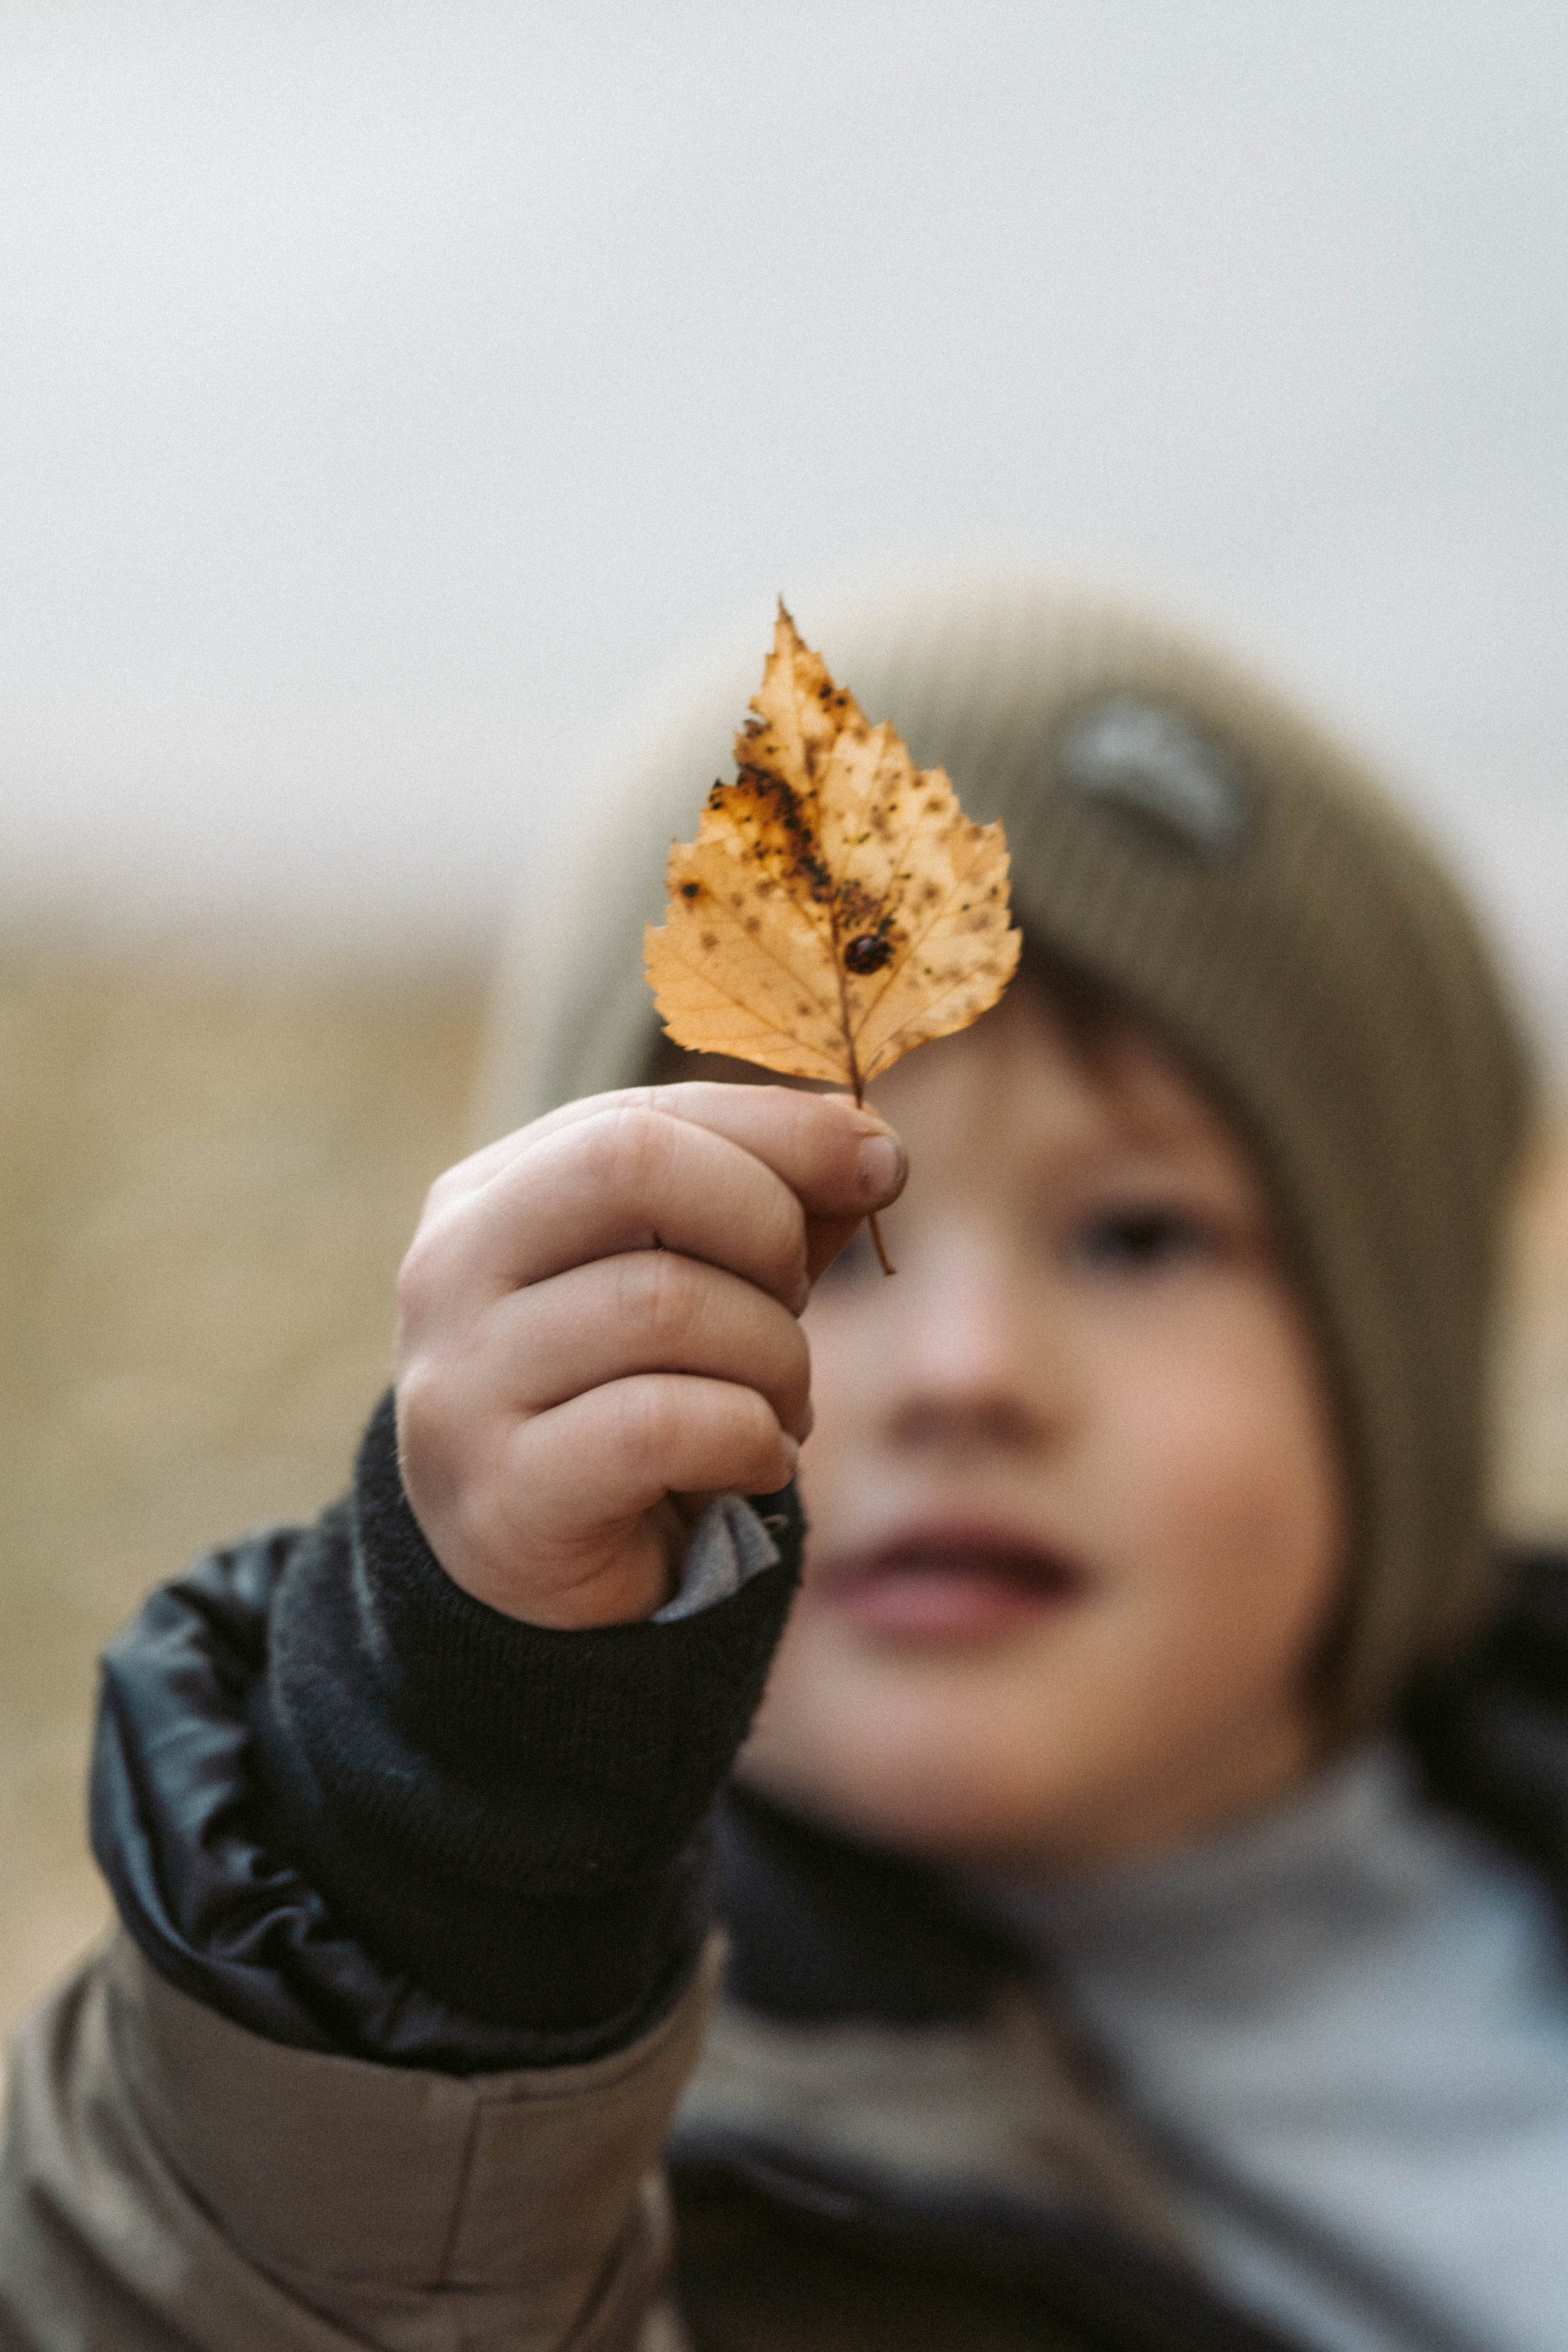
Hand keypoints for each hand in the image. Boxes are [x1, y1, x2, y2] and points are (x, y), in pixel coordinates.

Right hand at [394, 1083, 905, 1628]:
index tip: (880, 1165)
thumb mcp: (701, 1281)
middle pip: (632, 1166)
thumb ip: (773, 1205)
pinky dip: (749, 1438)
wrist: (545, 1570)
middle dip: (762, 1223)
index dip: (782, 1131)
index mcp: (491, 1195)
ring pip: (665, 1304)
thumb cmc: (634, 1396)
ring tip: (782, 1403)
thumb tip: (874, 1147)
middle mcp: (451, 1272)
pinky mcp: (504, 1493)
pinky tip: (760, 1461)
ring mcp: (464, 1384)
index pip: (646, 1114)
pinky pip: (663, 1425)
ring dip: (775, 1355)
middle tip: (794, 1298)